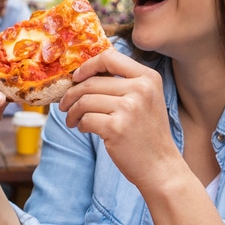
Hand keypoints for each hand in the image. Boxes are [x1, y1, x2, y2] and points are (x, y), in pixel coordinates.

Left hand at [59, 50, 183, 194]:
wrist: (159, 166)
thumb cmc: (146, 133)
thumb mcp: (145, 100)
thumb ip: (123, 83)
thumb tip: (82, 74)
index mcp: (148, 78)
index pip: (110, 57)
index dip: (88, 66)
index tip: (76, 77)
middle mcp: (141, 89)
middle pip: (91, 82)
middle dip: (71, 95)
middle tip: (65, 105)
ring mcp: (129, 108)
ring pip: (84, 101)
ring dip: (73, 112)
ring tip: (73, 120)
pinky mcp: (116, 127)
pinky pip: (86, 119)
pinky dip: (80, 125)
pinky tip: (85, 129)